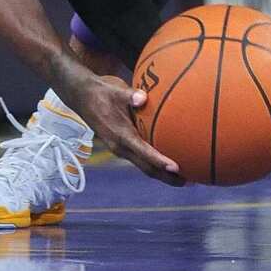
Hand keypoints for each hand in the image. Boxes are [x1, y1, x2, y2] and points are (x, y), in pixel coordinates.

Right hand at [67, 74, 184, 185]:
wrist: (81, 96)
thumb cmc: (101, 91)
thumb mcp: (115, 90)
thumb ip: (130, 95)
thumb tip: (143, 97)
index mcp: (120, 136)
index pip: (144, 152)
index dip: (160, 161)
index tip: (177, 168)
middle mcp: (121, 147)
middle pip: (147, 168)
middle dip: (167, 177)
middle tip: (189, 181)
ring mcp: (120, 148)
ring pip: (144, 166)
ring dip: (162, 174)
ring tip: (183, 177)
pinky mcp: (121, 145)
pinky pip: (141, 159)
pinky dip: (155, 163)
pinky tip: (167, 160)